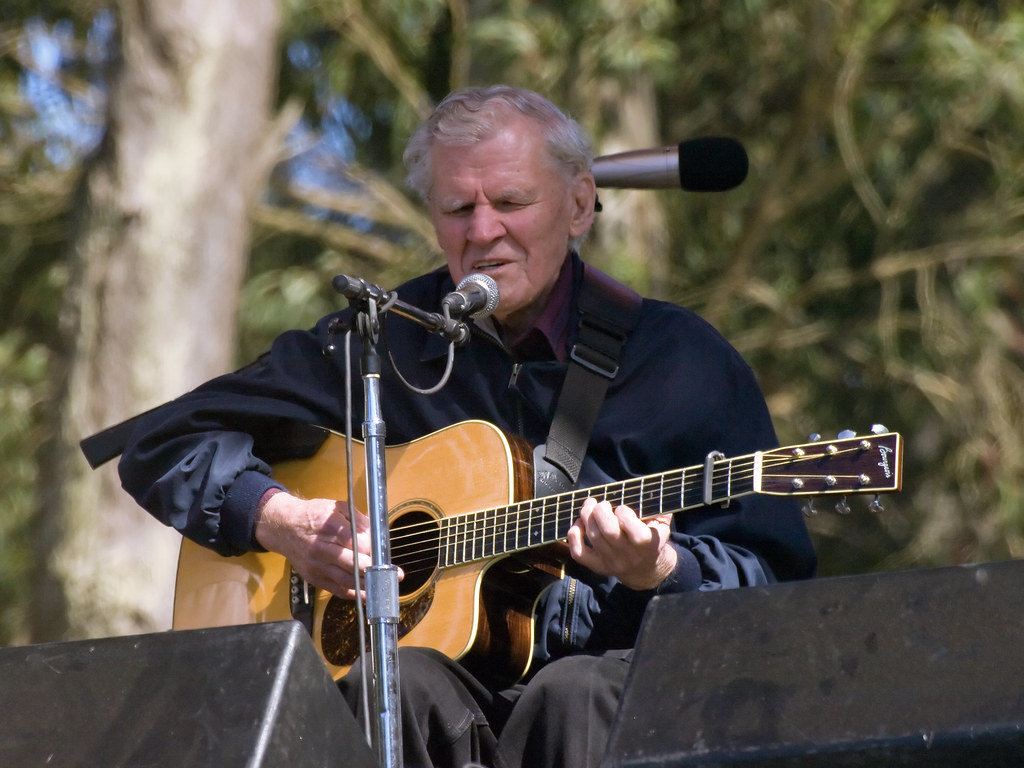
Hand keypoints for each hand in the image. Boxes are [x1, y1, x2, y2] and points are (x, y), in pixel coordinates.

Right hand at [253, 492, 384, 598]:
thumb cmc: (312, 515)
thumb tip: (375, 534)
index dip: (372, 550)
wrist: (284, 527)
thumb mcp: (337, 507)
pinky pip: (336, 589)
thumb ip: (358, 519)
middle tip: (391, 573)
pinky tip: (367, 594)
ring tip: (383, 585)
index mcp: (329, 527)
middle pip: (353, 563)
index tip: (382, 553)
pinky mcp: (314, 578)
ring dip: (367, 585)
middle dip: (374, 569)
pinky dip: (353, 593)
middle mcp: (321, 548)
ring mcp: (317, 565)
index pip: (356, 543)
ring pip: (346, 580)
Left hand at [566, 497, 676, 590]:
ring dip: (586, 516)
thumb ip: (659, 510)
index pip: (634, 530)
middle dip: (601, 511)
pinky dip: (574, 535)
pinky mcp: (597, 566)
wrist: (645, 571)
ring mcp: (610, 562)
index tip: (622, 508)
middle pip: (608, 531)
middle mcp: (628, 555)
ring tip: (590, 506)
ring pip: (592, 536)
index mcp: (647, 545)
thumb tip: (650, 493)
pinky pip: (578, 553)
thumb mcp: (662, 527)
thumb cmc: (652, 541)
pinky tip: (579, 523)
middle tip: (602, 503)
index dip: (624, 513)